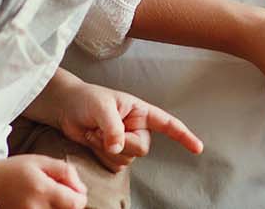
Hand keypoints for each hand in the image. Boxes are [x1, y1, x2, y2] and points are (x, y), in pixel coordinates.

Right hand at [0, 154, 86, 208]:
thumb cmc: (16, 168)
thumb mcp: (41, 161)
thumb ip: (65, 172)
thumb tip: (82, 189)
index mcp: (42, 190)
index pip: (76, 204)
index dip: (80, 197)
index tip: (74, 190)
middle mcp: (35, 208)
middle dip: (70, 204)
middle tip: (61, 193)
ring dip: (59, 208)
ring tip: (48, 197)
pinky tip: (41, 203)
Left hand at [45, 80, 203, 170]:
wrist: (66, 108)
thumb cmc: (86, 99)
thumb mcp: (101, 107)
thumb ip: (113, 127)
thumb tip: (118, 147)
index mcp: (141, 112)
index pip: (168, 124)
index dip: (184, 136)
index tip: (198, 148)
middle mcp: (137, 128)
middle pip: (141, 148)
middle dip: (120, 143)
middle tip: (100, 130)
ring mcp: (125, 142)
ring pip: (127, 159)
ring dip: (106, 150)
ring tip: (94, 132)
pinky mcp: (113, 153)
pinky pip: (114, 165)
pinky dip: (101, 156)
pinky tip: (92, 141)